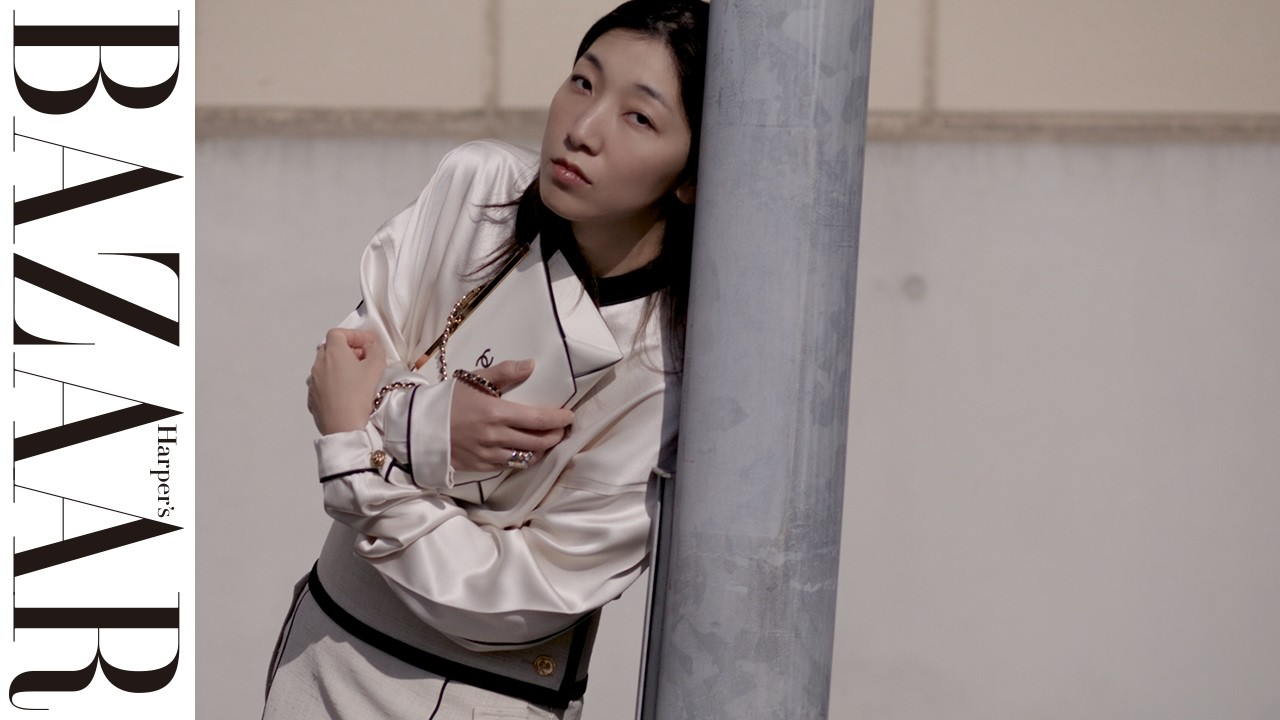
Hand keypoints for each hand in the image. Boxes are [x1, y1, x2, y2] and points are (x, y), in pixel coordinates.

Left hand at [308, 328, 386, 434]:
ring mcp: (313, 382)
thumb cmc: (359, 396)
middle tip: (363, 359)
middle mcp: (318, 364)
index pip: (338, 333)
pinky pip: (322, 383)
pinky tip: (345, 393)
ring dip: (339, 366)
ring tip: (355, 377)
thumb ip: (376, 349)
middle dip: (347, 350)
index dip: (354, 335)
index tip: (367, 344)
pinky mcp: (312, 398)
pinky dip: (333, 382)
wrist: (344, 428)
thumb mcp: (376, 368)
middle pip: (330, 348)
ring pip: (325, 366)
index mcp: (333, 353)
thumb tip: (371, 345)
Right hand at [449, 359, 574, 470]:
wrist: (418, 426)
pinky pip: (510, 465)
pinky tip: (525, 450)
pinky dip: (522, 458)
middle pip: (538, 442)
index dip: (559, 419)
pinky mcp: (481, 466)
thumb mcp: (475, 379)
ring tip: (546, 439)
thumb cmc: (448, 399)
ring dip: (541, 449)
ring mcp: (489, 454)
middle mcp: (496, 437)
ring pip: (527, 457)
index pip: (539, 419)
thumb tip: (532, 365)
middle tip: (561, 428)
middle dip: (556, 435)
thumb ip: (505, 371)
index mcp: (496, 413)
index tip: (569, 415)